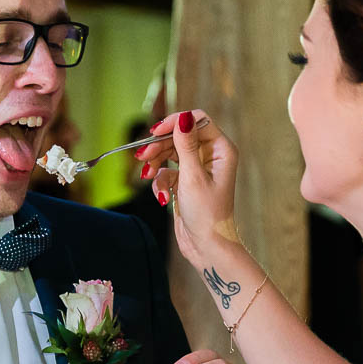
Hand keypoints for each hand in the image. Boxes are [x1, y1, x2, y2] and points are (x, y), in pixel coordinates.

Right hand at [139, 110, 240, 268]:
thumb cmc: (207, 214)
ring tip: (147, 176)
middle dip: (159, 146)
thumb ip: (186, 145)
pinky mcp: (185, 182)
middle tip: (142, 156)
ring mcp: (197, 168)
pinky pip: (167, 172)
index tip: (154, 132)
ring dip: (156, 164)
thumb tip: (184, 117)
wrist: (206, 246)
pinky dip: (160, 182)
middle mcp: (211, 155)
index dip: (174, 123)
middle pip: (179, 136)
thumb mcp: (192, 177)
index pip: (197, 121)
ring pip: (169, 153)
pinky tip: (162, 197)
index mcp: (221, 149)